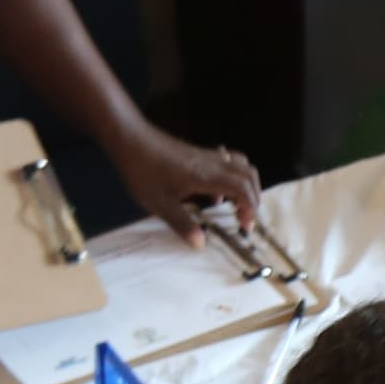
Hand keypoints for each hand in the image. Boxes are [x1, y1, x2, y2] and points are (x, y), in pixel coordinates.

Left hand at [114, 123, 262, 237]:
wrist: (130, 139)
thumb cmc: (143, 171)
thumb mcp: (160, 204)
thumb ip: (183, 224)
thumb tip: (200, 244)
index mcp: (206, 176)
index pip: (242, 188)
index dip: (250, 207)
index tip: (245, 225)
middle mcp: (212, 163)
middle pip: (248, 174)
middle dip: (254, 196)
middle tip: (245, 217)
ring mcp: (206, 156)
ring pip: (240, 165)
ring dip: (245, 185)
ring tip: (235, 205)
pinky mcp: (198, 153)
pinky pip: (226, 163)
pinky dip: (230, 178)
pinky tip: (213, 194)